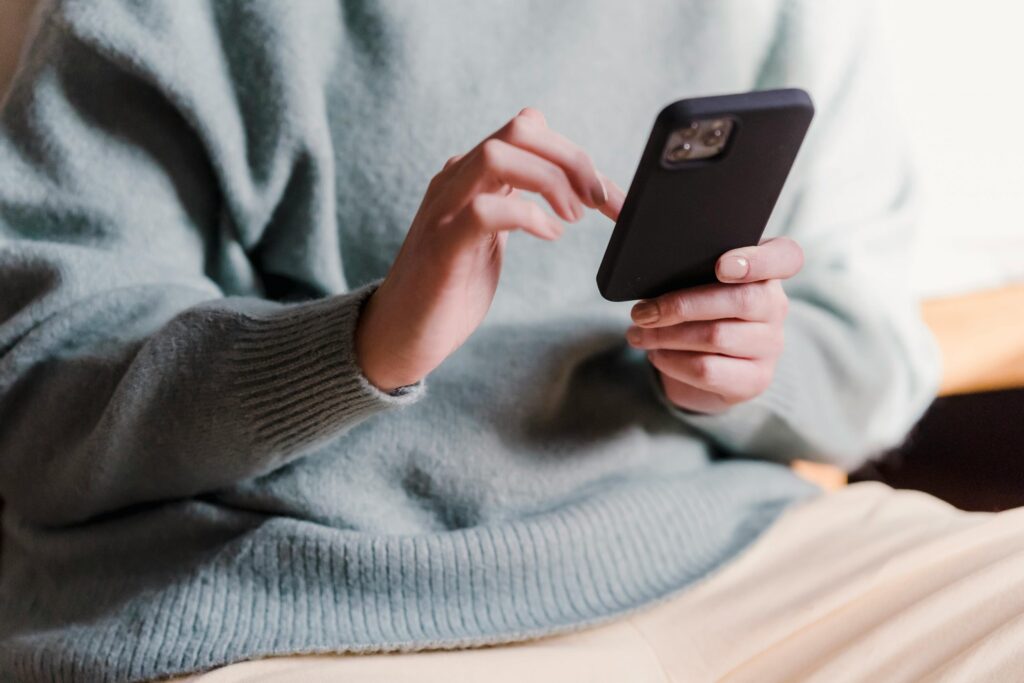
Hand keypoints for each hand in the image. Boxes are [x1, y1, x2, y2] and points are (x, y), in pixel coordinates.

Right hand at [356, 108, 624, 390]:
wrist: (398, 335)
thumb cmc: (449, 288)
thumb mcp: (491, 236)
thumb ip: (516, 203)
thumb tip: (565, 185)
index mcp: (471, 176)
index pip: (528, 130)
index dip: (576, 155)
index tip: (608, 196)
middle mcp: (455, 181)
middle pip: (520, 129)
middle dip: (572, 159)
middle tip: (599, 201)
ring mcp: (445, 210)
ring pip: (498, 155)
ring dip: (550, 181)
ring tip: (572, 218)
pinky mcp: (442, 246)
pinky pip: (485, 210)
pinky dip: (527, 216)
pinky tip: (549, 235)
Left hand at [626, 238, 803, 413]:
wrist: (711, 369)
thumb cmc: (696, 309)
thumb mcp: (688, 277)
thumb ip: (666, 245)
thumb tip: (610, 204)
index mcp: (766, 271)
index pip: (787, 256)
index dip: (758, 259)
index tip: (723, 265)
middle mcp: (776, 306)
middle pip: (739, 299)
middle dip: (680, 304)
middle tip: (640, 311)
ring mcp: (769, 346)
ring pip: (716, 336)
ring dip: (665, 335)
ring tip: (636, 332)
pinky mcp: (754, 380)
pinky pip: (708, 369)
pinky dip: (672, 361)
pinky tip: (656, 354)